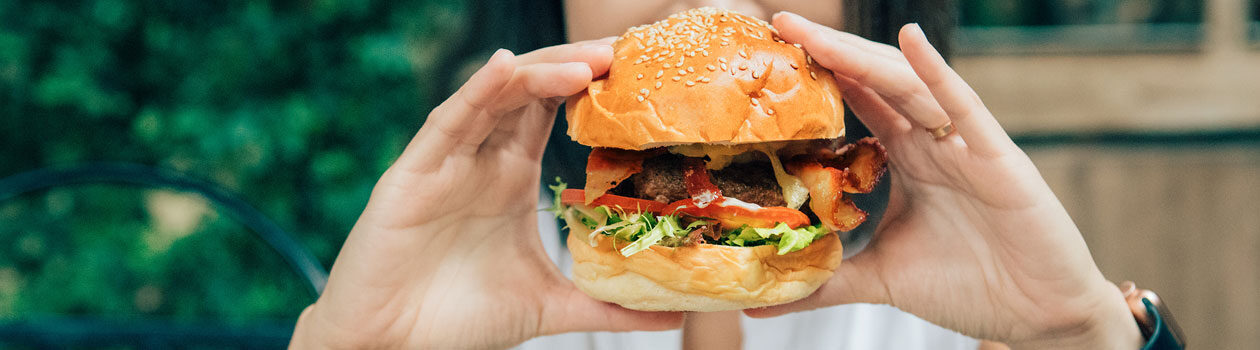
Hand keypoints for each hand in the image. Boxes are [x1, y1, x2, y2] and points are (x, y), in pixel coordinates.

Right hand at [290, 40, 682, 348]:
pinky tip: (505, 68)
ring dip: (540, 73)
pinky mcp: (413, 173)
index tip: (642, 78)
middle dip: (576, 65)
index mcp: (510, 175)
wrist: (392, 348)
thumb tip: (674, 314)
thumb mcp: (548, 306)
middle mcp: (481, 158)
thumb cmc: (458, 320)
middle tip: (623, 55)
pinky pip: (448, 121)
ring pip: (496, 95)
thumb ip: (606, 304)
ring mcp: (447, 161)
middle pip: (531, 90)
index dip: (593, 87)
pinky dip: (476, 90)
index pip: (555, 110)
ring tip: (587, 65)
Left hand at [745, 13, 1141, 348]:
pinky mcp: (998, 159)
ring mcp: (965, 145)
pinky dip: (937, 72)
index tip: (770, 54)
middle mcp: (932, 141)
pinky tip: (910, 40)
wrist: (1038, 316)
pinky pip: (964, 107)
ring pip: (907, 86)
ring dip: (862, 56)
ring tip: (817, 33)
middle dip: (828, 50)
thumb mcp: (881, 279)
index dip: (817, 75)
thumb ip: (826, 281)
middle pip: (874, 81)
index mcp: (906, 158)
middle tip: (780, 24)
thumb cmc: (971, 287)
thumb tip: (760, 304)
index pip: (856, 102)